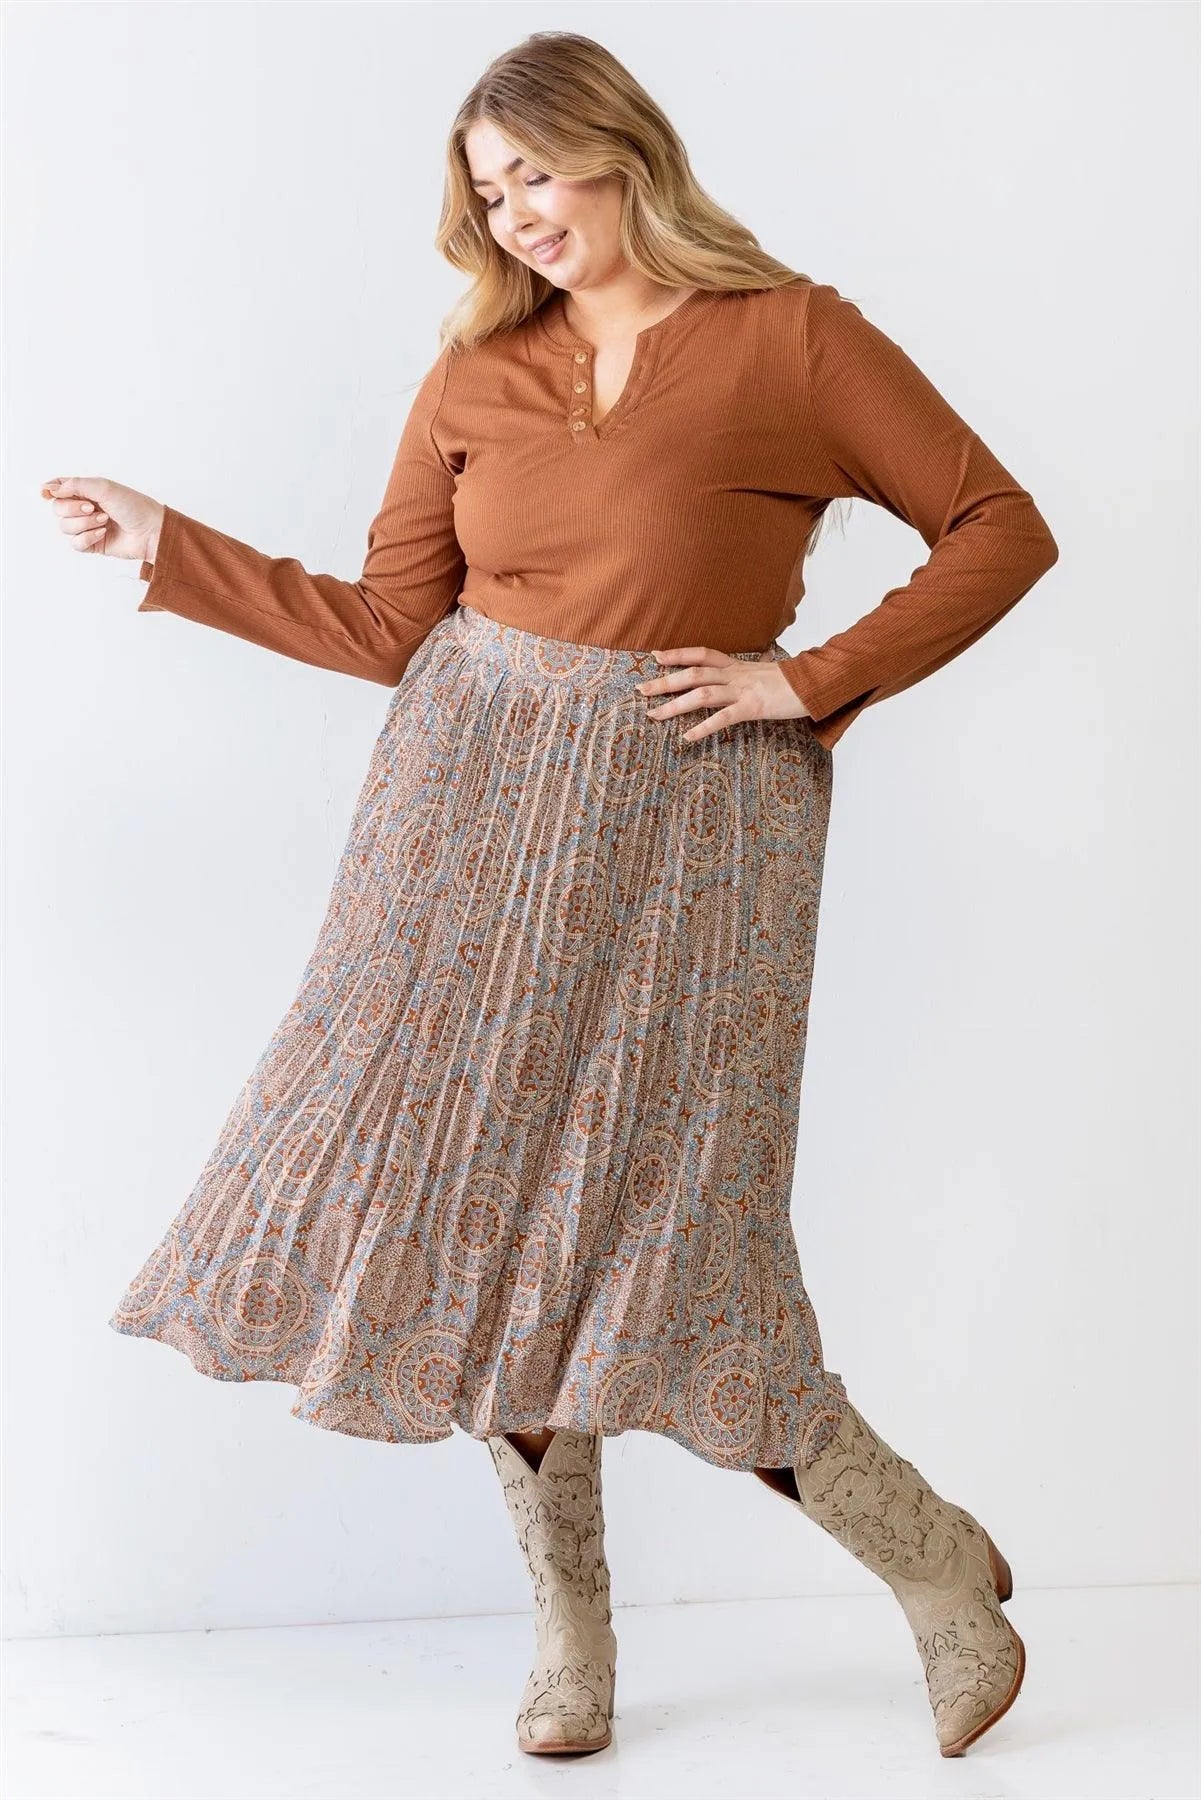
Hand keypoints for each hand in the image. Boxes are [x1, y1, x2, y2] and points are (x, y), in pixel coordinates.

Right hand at [40, 476, 164, 563]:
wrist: (151, 531)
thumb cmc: (134, 506)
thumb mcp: (104, 487)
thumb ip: (75, 485)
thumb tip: (51, 489)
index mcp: (86, 491)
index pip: (59, 488)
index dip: (49, 490)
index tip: (46, 493)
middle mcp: (84, 508)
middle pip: (57, 509)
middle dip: (72, 509)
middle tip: (92, 508)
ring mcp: (87, 526)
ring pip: (65, 527)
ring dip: (83, 524)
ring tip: (104, 521)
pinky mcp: (93, 544)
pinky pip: (75, 544)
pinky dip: (87, 538)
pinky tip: (103, 534)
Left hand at [635, 645, 811, 742]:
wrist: (815, 684)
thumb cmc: (790, 682)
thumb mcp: (762, 673)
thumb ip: (743, 675)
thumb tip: (731, 677)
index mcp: (736, 666)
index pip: (701, 653)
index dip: (678, 654)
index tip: (656, 656)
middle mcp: (735, 675)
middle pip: (693, 673)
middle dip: (665, 682)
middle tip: (641, 690)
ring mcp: (743, 691)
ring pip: (702, 694)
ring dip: (675, 705)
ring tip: (654, 715)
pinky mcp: (753, 708)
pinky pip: (723, 718)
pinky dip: (702, 728)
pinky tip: (686, 738)